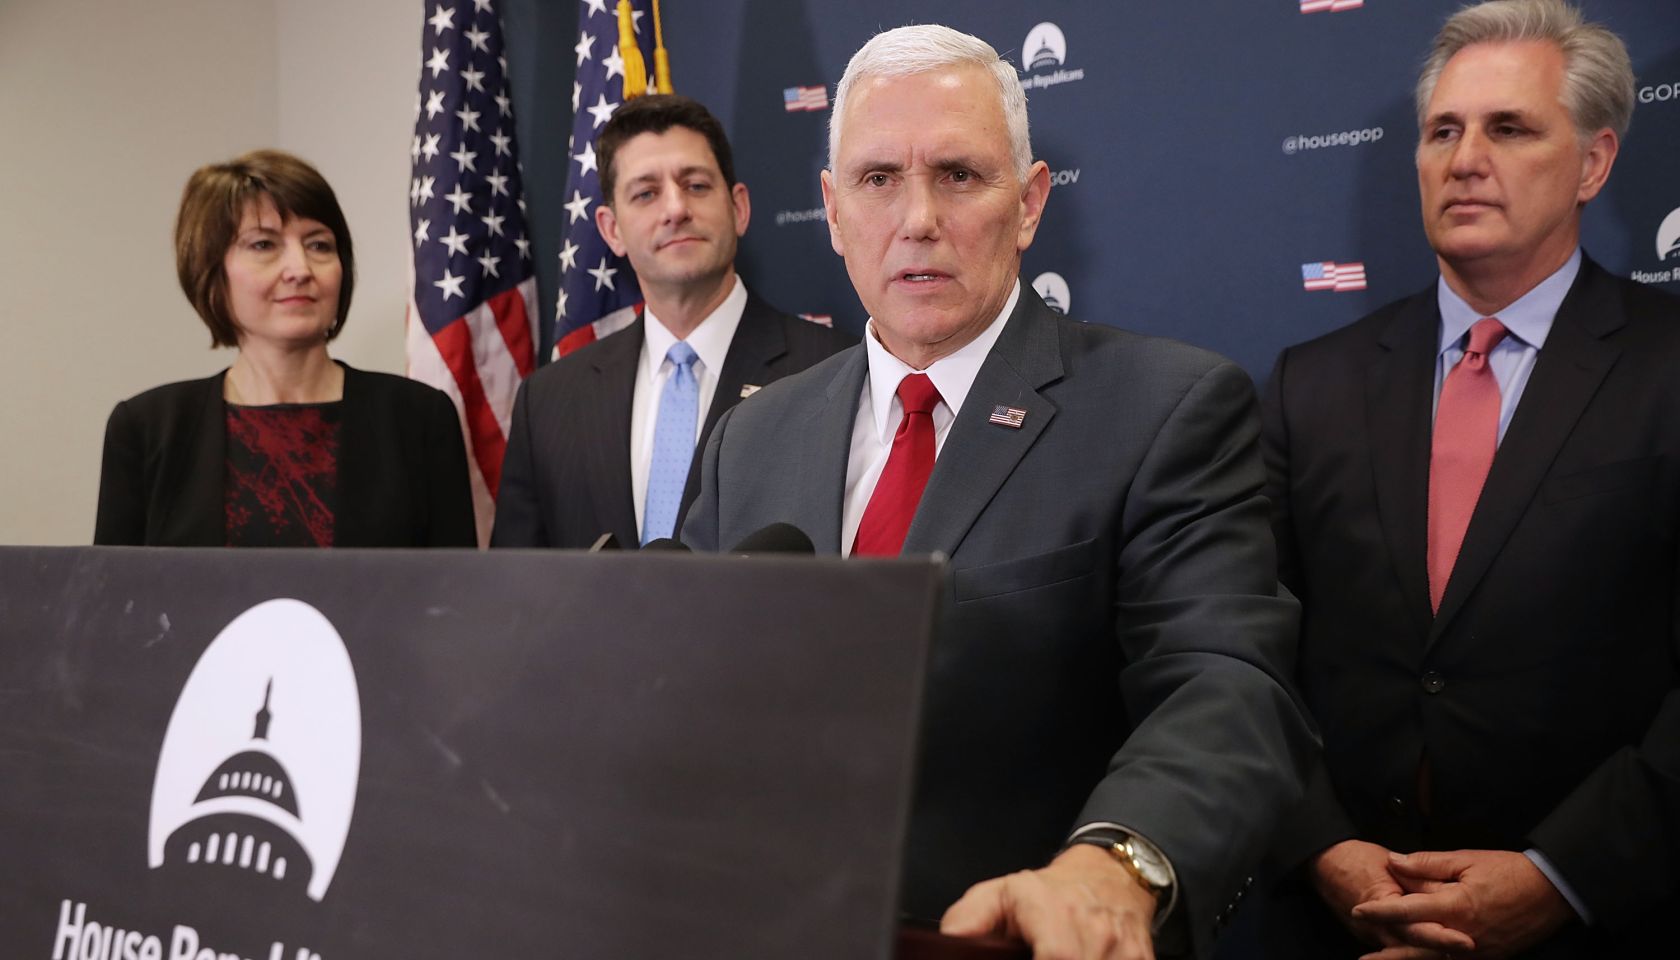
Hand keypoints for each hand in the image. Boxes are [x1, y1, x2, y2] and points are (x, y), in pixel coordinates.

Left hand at [940, 844, 1157, 958]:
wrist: (1110, 876)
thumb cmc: (1051, 891)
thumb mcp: (1002, 893)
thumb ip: (971, 918)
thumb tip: (949, 940)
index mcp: (1055, 913)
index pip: (1057, 956)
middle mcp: (1095, 931)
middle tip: (1036, 958)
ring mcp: (1124, 950)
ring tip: (1059, 957)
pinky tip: (1085, 959)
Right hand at [1310, 840, 1471, 953]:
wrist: (1322, 863)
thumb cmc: (1355, 858)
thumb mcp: (1388, 862)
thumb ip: (1416, 877)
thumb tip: (1444, 889)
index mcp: (1383, 907)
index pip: (1416, 928)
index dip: (1442, 936)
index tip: (1466, 942)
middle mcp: (1376, 929)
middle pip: (1413, 949)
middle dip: (1440, 951)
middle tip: (1468, 950)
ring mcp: (1372, 936)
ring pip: (1404, 953)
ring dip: (1428, 953)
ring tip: (1452, 952)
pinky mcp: (1371, 937)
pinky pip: (1396, 949)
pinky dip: (1414, 950)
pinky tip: (1433, 952)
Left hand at [1350, 849, 1571, 958]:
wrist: (1554, 893)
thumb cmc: (1510, 871)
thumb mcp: (1467, 860)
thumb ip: (1427, 864)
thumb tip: (1393, 861)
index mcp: (1456, 907)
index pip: (1409, 911)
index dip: (1381, 911)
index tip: (1358, 910)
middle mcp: (1465, 935)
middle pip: (1419, 948)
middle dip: (1390, 954)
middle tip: (1364, 958)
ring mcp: (1479, 951)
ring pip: (1437, 959)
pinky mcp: (1490, 957)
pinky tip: (1421, 958)